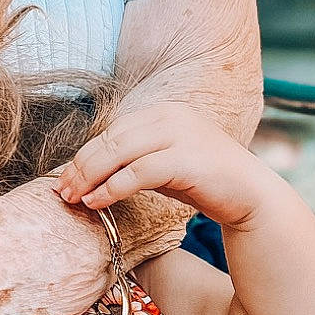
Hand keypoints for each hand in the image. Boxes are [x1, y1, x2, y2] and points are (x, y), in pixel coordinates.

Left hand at [54, 103, 268, 228]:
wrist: (251, 196)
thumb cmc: (204, 181)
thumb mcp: (163, 162)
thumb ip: (132, 158)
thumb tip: (89, 172)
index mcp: (164, 111)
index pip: (112, 130)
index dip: (85, 154)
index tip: (65, 178)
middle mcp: (171, 116)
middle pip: (111, 139)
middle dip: (81, 167)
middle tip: (63, 192)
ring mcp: (180, 135)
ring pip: (119, 153)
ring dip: (90, 178)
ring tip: (74, 199)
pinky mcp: (186, 159)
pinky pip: (137, 172)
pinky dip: (112, 188)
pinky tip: (97, 202)